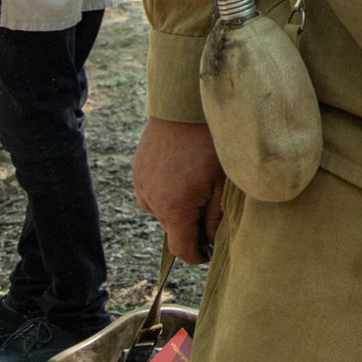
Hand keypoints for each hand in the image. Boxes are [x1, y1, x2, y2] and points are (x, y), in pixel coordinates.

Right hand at [134, 117, 225, 263]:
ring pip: (163, 210)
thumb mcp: (223, 183)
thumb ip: (216, 217)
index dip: (197, 255)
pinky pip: (153, 192)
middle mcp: (151, 201)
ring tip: (200, 182)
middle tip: (214, 204)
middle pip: (173, 228)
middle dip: (192, 225)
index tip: (210, 252)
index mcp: (173, 208)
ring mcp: (141, 185)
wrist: (185, 106)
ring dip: (180, 206)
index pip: (181, 248)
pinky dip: (168, 190)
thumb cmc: (211, 143)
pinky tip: (185, 171)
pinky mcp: (138, 171)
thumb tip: (210, 241)